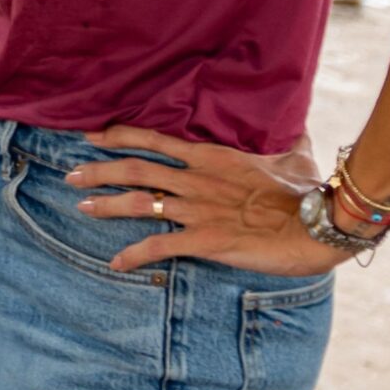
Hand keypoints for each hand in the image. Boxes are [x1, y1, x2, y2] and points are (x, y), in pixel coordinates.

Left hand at [67, 125, 347, 277]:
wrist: (320, 223)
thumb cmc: (308, 190)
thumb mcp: (294, 156)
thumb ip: (286, 139)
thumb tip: (295, 125)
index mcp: (210, 156)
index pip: (153, 138)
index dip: (118, 136)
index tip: (91, 136)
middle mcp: (196, 179)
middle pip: (134, 169)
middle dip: (98, 170)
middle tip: (70, 174)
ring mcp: (198, 210)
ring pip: (139, 203)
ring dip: (106, 205)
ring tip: (82, 207)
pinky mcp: (206, 240)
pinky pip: (160, 246)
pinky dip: (134, 255)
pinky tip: (116, 263)